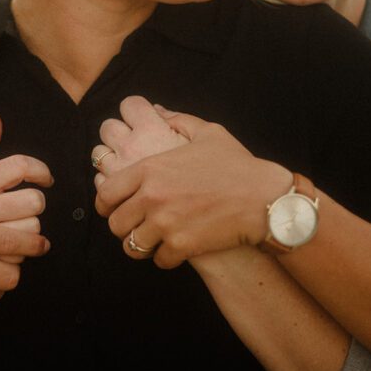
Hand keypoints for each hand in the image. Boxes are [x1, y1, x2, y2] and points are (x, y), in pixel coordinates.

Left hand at [95, 107, 292, 268]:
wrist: (265, 198)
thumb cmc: (238, 165)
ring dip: (140, 246)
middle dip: (124, 228)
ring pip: (132, 246)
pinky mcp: (182, 246)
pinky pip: (159, 260)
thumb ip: (178, 121)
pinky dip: (165, 258)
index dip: (105, 204)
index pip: (106, 192)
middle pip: (115, 223)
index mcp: (150, 169)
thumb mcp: (208, 133)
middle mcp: (152, 196)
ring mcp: (165, 223)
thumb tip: (158, 110)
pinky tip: (174, 251)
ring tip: (151, 243)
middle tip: (135, 227)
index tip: (113, 208)